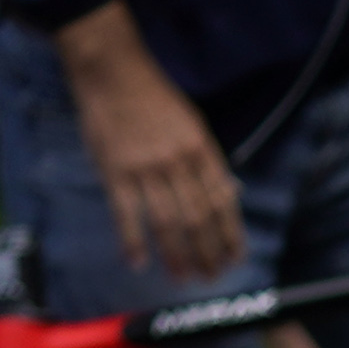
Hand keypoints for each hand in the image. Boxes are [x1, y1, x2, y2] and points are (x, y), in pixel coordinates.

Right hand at [59, 4, 245, 282]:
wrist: (113, 70)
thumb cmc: (153, 98)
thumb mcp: (191, 123)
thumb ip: (206, 160)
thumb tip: (229, 193)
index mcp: (201, 149)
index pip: (223, 201)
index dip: (231, 234)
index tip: (235, 258)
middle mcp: (178, 161)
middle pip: (199, 218)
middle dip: (208, 252)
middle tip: (211, 276)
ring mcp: (146, 167)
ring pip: (168, 222)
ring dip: (177, 255)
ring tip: (183, 277)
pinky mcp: (115, 170)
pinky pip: (127, 214)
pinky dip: (133, 241)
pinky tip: (137, 263)